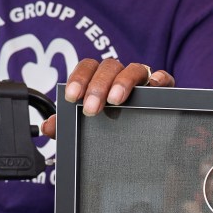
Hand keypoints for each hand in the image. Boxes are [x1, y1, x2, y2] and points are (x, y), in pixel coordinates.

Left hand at [40, 59, 172, 137]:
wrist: (143, 145)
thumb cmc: (111, 127)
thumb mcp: (87, 127)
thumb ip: (67, 125)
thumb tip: (48, 127)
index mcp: (100, 79)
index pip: (87, 67)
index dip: (78, 79)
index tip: (72, 98)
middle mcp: (120, 75)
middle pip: (109, 67)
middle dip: (98, 87)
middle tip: (92, 109)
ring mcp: (142, 80)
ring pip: (133, 69)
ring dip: (123, 82)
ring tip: (115, 100)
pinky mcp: (163, 88)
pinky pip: (163, 77)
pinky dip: (159, 78)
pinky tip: (153, 86)